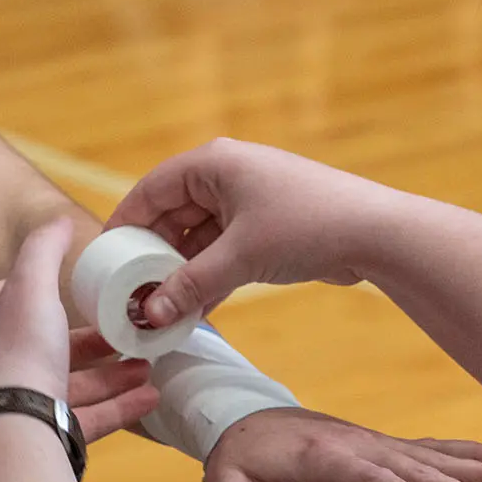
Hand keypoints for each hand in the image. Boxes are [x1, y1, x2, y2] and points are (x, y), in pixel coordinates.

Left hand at [0, 219, 162, 437]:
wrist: (17, 423)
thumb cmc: (22, 347)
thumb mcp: (32, 284)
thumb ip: (44, 249)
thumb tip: (58, 220)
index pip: (18, 299)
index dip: (49, 293)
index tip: (85, 293)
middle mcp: (6, 361)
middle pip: (57, 345)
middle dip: (98, 341)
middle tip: (132, 332)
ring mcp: (27, 400)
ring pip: (79, 383)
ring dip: (116, 375)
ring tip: (149, 365)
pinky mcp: (49, 432)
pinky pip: (93, 417)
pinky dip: (123, 406)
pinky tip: (152, 397)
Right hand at [105, 139, 399, 327]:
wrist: (376, 233)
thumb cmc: (307, 226)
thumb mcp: (240, 258)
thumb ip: (190, 285)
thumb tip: (149, 316)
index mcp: (213, 164)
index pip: (150, 190)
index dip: (125, 227)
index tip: (106, 264)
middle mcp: (228, 176)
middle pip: (173, 216)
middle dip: (154, 258)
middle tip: (132, 297)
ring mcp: (249, 201)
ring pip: (199, 238)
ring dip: (182, 273)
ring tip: (160, 312)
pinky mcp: (268, 228)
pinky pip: (224, 251)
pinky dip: (210, 277)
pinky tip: (195, 311)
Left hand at [201, 407, 481, 481]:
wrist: (252, 423)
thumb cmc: (240, 459)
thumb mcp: (224, 480)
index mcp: (329, 458)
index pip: (377, 479)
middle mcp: (366, 448)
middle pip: (424, 471)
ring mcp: (383, 446)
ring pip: (441, 460)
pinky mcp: (393, 450)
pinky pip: (441, 453)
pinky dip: (478, 460)